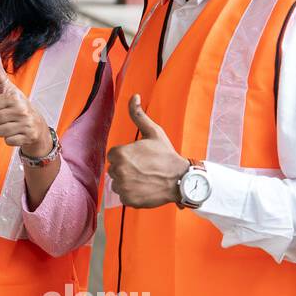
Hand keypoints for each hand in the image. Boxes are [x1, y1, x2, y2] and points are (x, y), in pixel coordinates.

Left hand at [0, 48, 50, 155]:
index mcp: (13, 96)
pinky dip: (10, 139)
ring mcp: (25, 123)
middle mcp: (20, 108)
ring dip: (2, 130)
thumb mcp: (7, 87)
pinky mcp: (28, 136)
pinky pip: (7, 141)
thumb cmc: (17, 104)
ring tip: (12, 124)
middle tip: (5, 116)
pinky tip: (17, 132)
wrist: (37, 124)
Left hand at [105, 94, 188, 208]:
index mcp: (120, 154)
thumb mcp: (153, 132)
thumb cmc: (166, 155)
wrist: (181, 180)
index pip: (113, 155)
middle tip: (144, 168)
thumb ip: (138, 115)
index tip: (140, 158)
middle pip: (114, 169)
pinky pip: (124, 196)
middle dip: (126, 168)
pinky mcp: (128, 200)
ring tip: (145, 178)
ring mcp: (123, 187)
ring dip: (127, 182)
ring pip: (118, 183)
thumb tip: (134, 96)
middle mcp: (118, 171)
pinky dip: (132, 194)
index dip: (127, 155)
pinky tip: (145, 188)